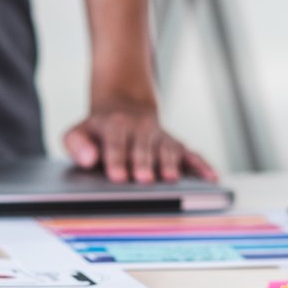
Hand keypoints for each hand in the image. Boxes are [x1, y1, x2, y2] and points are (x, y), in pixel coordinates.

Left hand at [64, 100, 216, 183]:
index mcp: (114, 125)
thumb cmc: (99, 131)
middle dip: (144, 163)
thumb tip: (88, 159)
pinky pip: (191, 154)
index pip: (115, 143)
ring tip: (171, 179)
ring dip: (170, 163)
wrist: (123, 107)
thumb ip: (76, 144)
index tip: (117, 176)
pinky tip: (211, 179)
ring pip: (167, 149)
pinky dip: (202, 165)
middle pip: (143, 147)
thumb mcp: (78, 132)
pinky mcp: (175, 145)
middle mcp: (140, 129)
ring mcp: (160, 136)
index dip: (116, 159)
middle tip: (144, 180)